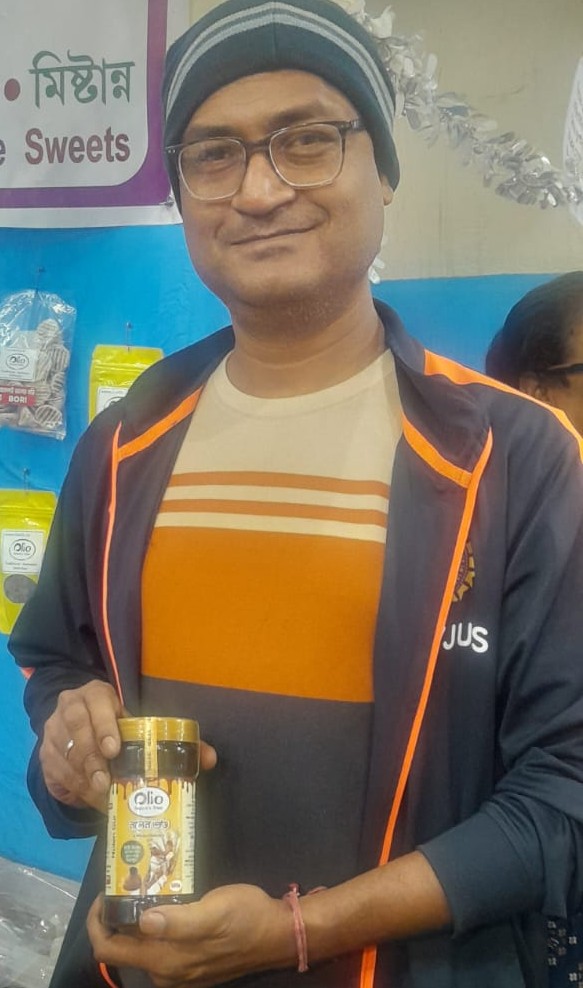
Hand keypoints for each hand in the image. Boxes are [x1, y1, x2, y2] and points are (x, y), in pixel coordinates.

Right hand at [40, 681, 217, 811]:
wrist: (75, 724)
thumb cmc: (116, 725)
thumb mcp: (138, 726)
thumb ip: (174, 741)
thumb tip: (210, 758)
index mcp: (96, 694)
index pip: (97, 701)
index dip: (105, 724)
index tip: (114, 749)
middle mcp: (70, 707)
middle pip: (76, 727)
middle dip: (91, 755)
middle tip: (106, 780)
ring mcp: (53, 729)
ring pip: (63, 751)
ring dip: (83, 776)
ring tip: (101, 793)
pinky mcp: (45, 752)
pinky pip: (56, 770)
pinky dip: (73, 786)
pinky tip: (89, 797)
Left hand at [88, 885, 295, 986]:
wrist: (278, 934)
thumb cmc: (246, 918)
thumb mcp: (214, 912)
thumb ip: (178, 921)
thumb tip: (142, 921)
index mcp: (165, 961)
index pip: (109, 950)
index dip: (98, 922)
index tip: (105, 892)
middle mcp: (166, 973)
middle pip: (122, 949)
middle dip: (116, 917)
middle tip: (127, 882)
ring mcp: (179, 971)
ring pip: (141, 946)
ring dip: (135, 919)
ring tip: (144, 886)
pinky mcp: (191, 964)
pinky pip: (160, 947)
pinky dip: (154, 925)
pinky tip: (165, 901)